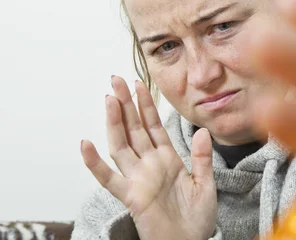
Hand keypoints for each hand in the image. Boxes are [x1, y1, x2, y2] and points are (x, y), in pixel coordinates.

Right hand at [81, 77, 216, 239]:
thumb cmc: (197, 218)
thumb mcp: (206, 184)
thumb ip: (202, 158)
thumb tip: (203, 130)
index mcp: (168, 159)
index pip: (153, 126)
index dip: (146, 105)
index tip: (140, 83)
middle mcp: (150, 165)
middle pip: (134, 128)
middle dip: (126, 104)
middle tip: (117, 80)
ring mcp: (138, 179)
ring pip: (121, 145)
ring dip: (114, 122)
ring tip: (109, 98)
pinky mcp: (131, 196)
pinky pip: (109, 178)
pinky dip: (95, 163)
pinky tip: (86, 144)